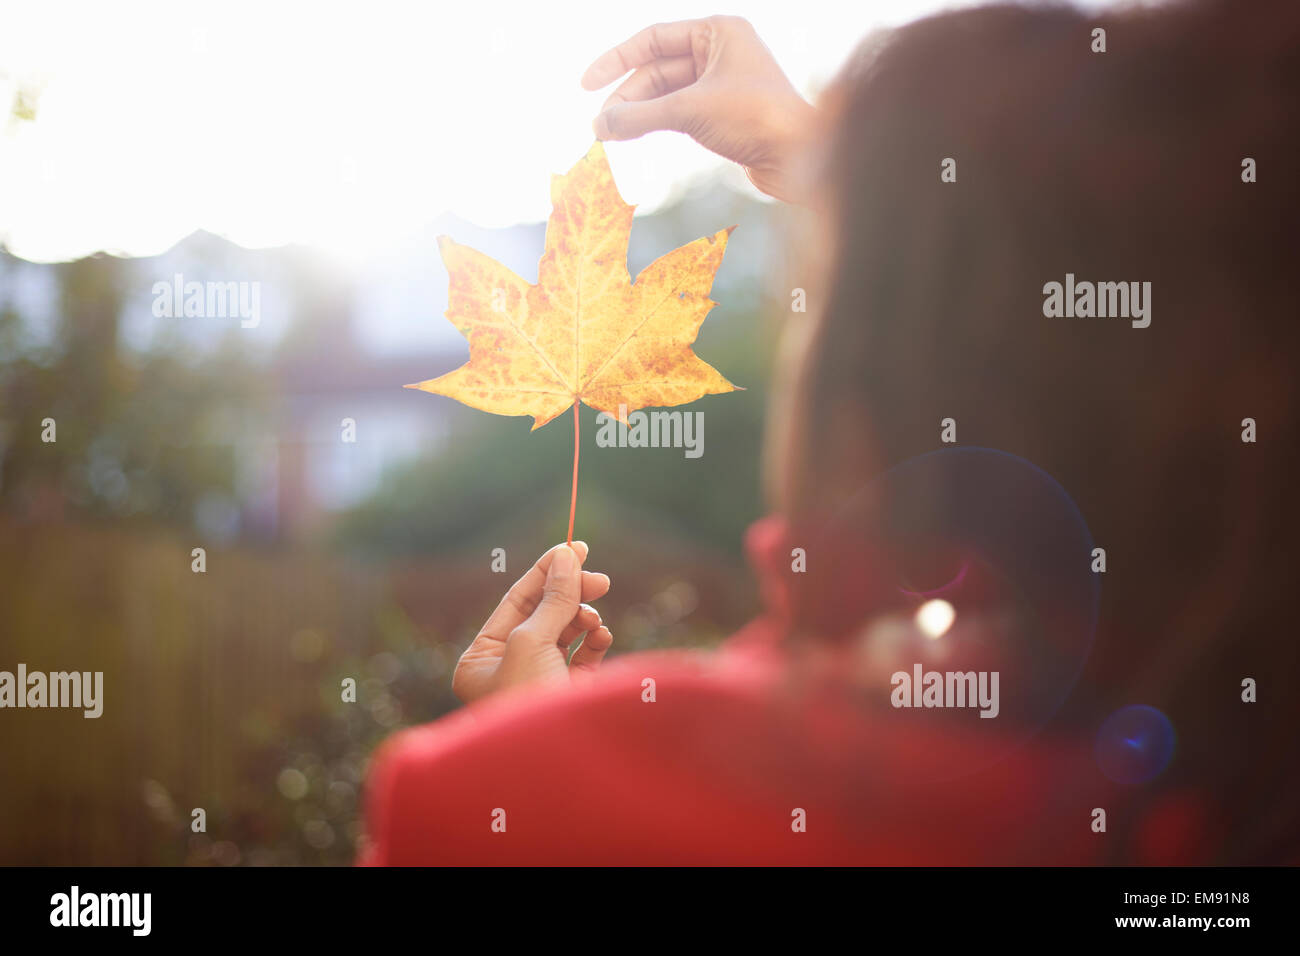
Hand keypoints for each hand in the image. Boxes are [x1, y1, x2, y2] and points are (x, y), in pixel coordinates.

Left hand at [452, 542, 612, 702]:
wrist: (555, 772)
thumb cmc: (528, 707)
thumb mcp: (533, 643)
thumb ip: (553, 598)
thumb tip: (567, 555)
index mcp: (481, 660)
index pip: (516, 602)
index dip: (546, 571)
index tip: (575, 547)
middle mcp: (507, 671)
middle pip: (543, 614)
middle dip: (571, 594)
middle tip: (600, 578)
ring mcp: (540, 684)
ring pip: (566, 633)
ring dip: (583, 619)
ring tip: (594, 620)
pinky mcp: (571, 696)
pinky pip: (583, 657)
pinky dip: (594, 642)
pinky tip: (601, 636)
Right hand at [581, 16, 818, 202]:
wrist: (801, 157)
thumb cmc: (756, 120)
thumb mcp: (690, 111)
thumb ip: (640, 116)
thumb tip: (598, 127)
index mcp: (717, 32)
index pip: (653, 39)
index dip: (615, 61)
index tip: (587, 84)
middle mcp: (721, 52)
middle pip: (658, 70)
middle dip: (627, 97)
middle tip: (600, 126)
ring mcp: (723, 83)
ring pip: (667, 94)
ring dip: (638, 113)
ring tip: (609, 136)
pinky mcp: (725, 114)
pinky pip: (680, 113)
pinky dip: (656, 123)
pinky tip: (634, 136)